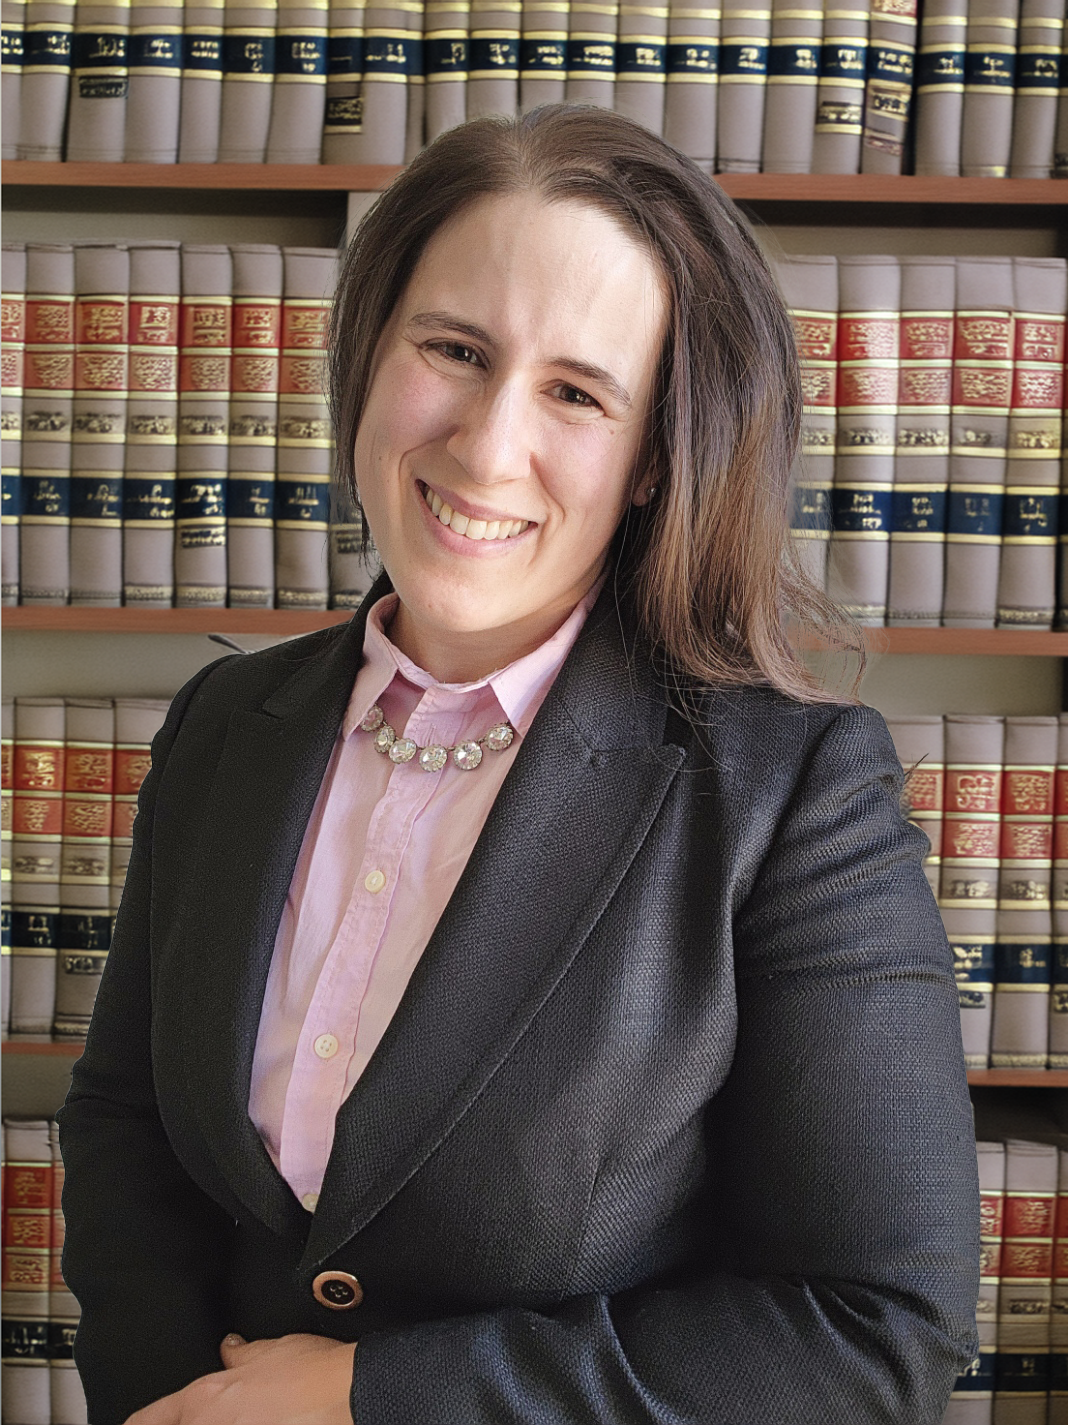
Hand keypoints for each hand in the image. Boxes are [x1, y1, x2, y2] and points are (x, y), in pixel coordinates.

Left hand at [123, 1333, 356, 1424]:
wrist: (349, 1398)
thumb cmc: (314, 1375)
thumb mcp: (269, 1349)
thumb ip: (240, 1354)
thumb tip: (231, 1351)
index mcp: (206, 1402)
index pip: (151, 1418)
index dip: (138, 1423)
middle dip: (182, 1423)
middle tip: (200, 1414)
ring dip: (223, 1423)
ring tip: (247, 1413)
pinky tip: (266, 1419)